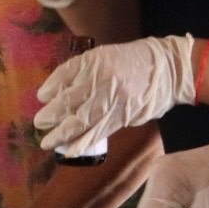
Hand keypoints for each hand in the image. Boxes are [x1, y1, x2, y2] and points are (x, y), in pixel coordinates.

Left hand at [36, 35, 195, 155]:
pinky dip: (83, 143)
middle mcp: (102, 79)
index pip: (65, 75)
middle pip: (69, 100)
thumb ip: (83, 72)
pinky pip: (99, 132)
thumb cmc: (134, 61)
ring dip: (62, 134)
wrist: (169, 69)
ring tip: (48, 142)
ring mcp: (113, 99)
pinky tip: (70, 151)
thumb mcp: (106, 56)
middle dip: (51, 115)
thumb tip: (58, 92)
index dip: (51, 88)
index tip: (41, 98)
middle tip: (39, 124)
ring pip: (81, 120)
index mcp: (96, 61)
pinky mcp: (124, 116)